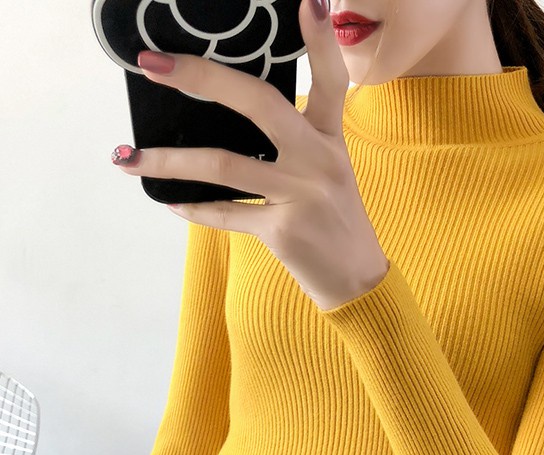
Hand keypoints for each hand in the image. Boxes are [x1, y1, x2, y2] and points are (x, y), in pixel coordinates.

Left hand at [110, 0, 388, 311]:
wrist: (357, 279)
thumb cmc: (337, 221)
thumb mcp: (330, 173)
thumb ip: (297, 141)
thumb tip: (236, 117)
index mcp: (331, 141)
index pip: (331, 82)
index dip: (320, 43)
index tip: (309, 2)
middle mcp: (318, 162)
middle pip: (260, 105)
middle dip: (203, 78)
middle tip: (155, 65)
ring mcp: (300, 197)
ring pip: (224, 165)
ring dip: (168, 160)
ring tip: (128, 157)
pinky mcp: (282, 232)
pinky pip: (225, 214)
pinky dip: (192, 209)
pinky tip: (169, 201)